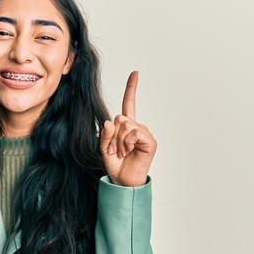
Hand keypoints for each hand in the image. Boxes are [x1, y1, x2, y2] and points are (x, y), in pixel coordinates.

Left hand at [100, 71, 156, 186]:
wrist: (123, 181)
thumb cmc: (115, 165)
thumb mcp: (104, 148)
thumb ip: (105, 134)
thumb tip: (109, 122)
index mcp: (126, 127)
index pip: (129, 104)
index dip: (131, 88)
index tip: (135, 73)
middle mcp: (137, 127)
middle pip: (120, 117)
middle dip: (113, 135)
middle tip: (115, 150)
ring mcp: (145, 133)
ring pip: (126, 125)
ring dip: (119, 141)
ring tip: (122, 153)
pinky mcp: (150, 141)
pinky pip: (134, 133)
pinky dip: (127, 143)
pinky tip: (129, 152)